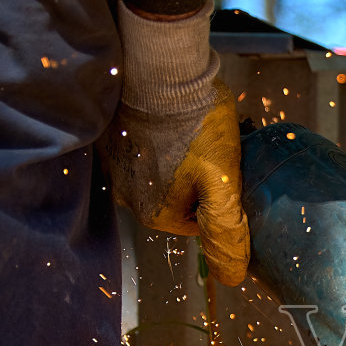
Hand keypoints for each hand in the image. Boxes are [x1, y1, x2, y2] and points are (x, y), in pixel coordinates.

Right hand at [103, 78, 248, 285]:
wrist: (161, 70)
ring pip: (162, 175)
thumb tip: (232, 275)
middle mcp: (129, 198)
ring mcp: (117, 168)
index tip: (226, 171)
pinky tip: (174, 121)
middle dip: (199, 179)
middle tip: (213, 149)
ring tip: (194, 131)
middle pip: (179, 199)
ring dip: (180, 158)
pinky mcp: (113, 140)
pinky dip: (162, 141)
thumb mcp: (223, 181)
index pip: (198, 223)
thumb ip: (225, 230)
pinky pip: (144, 151)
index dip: (218, 198)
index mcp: (156, 215)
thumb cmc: (197, 125)